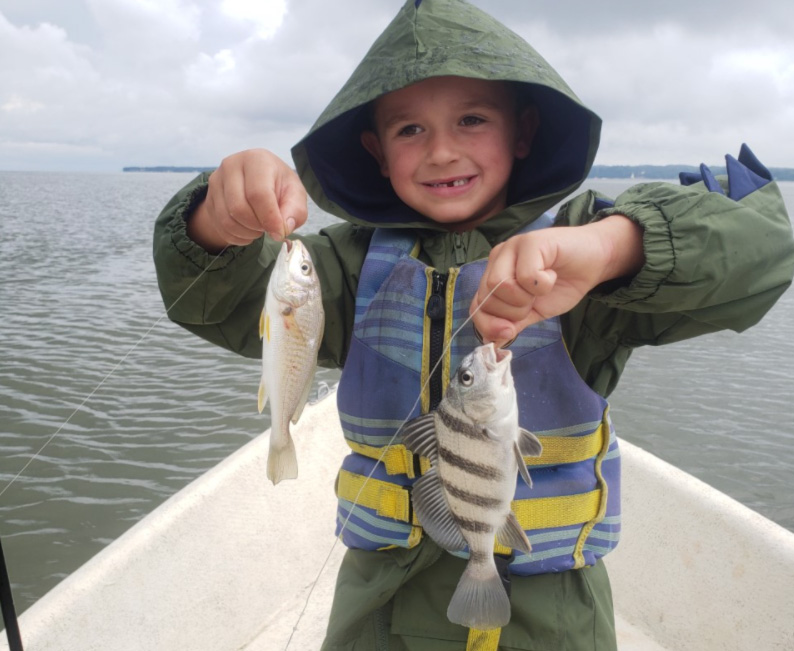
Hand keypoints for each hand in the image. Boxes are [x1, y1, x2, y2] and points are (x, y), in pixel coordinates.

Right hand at [187, 149, 307, 251]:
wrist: (257, 182)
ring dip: (247, 233)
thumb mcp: (295, 194)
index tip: (279, 233)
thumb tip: (284, 228)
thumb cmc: (279, 186)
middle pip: (239, 208)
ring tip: (260, 228)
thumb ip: (295, 211)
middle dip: (257, 226)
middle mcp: (231, 166)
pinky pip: (220, 226)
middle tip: (269, 227)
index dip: (270, 218)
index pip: (258, 194)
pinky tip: (249, 231)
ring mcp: (216, 181)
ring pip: (227, 220)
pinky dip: (237, 236)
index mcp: (256, 160)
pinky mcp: (209, 198)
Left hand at [470, 216, 643, 346]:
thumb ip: (512, 324)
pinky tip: (552, 274)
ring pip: (501, 286)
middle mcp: (498, 259)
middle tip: (534, 301)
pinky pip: (526, 276)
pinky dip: (543, 284)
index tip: (510, 332)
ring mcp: (512, 247)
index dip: (490, 324)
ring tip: (542, 287)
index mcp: (494, 274)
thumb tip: (492, 343)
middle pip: (487, 298)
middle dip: (513, 312)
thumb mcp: (533, 311)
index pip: (477, 305)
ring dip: (526, 298)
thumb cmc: (563, 283)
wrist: (595, 261)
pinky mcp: (531, 242)